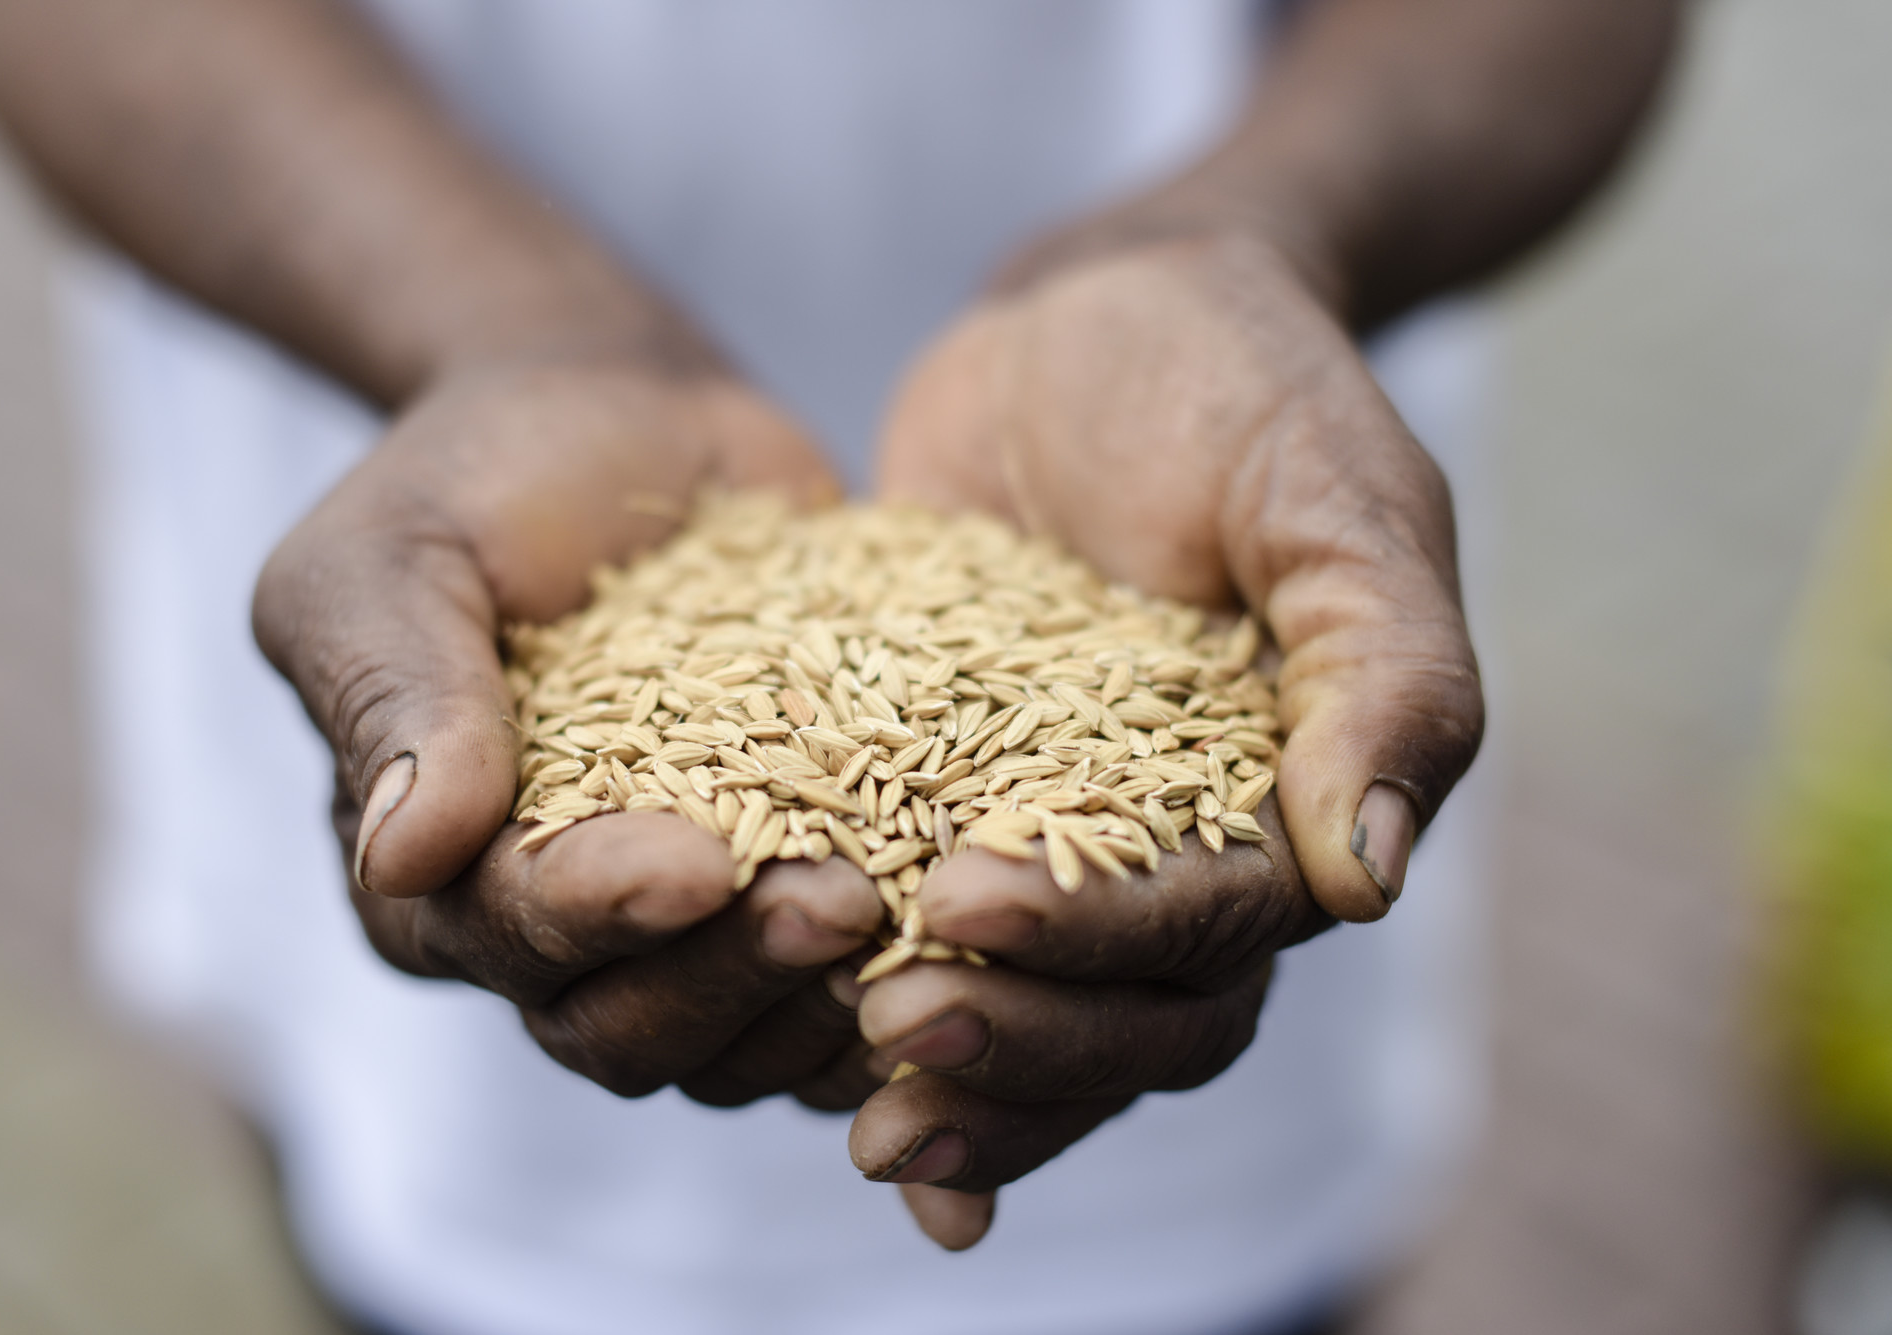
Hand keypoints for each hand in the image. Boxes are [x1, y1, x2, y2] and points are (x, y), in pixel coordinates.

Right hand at [254, 358, 884, 1104]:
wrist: (615, 420)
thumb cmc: (477, 479)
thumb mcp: (390, 560)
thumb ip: (399, 698)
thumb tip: (403, 856)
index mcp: (426, 878)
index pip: (508, 935)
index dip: (601, 913)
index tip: (700, 861)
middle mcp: (547, 933)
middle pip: (626, 1026)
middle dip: (733, 974)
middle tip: (841, 901)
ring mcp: (674, 928)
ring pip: (737, 1039)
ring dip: (821, 997)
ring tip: (912, 911)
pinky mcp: (783, 889)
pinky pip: (832, 992)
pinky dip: (900, 982)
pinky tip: (975, 947)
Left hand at [860, 231, 1482, 1245]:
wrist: (1095, 322)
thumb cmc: (1240, 385)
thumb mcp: (1332, 493)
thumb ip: (1381, 671)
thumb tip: (1365, 880)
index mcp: (1293, 808)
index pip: (1212, 930)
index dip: (1095, 942)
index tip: (961, 904)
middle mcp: (1186, 857)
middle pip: (1130, 1022)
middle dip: (1016, 1042)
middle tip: (885, 1027)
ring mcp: (1064, 848)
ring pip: (1041, 1023)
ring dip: (961, 1085)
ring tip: (852, 1117)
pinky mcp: (951, 811)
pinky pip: (931, 946)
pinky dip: (894, 1033)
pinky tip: (815, 1089)